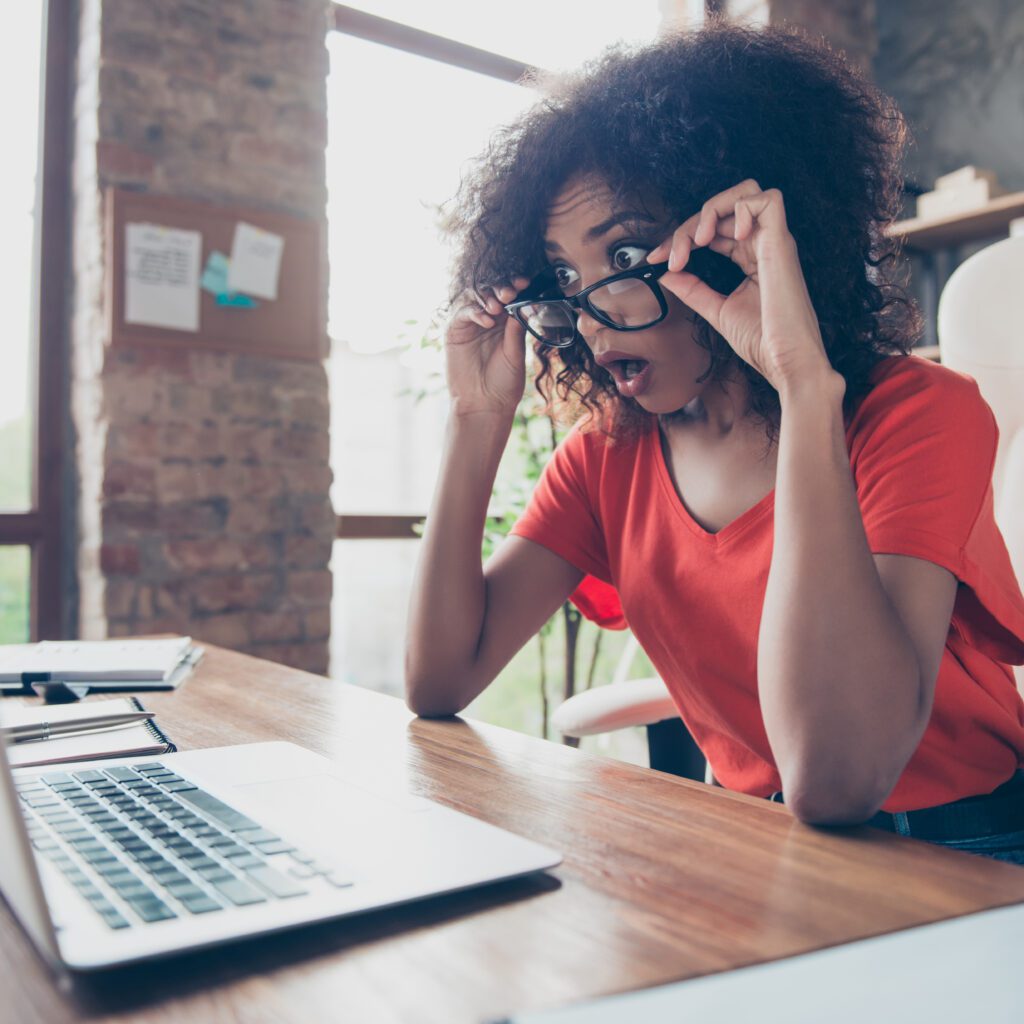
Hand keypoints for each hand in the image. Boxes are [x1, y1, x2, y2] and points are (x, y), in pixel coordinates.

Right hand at [444, 277, 528, 418]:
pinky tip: (486, 321)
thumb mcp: (516, 354)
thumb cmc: (504, 383)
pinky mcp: (454, 332)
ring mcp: (470, 325)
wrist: (484, 405)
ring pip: (475, 297)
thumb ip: (516, 331)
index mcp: (506, 323)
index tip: (525, 284)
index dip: (516, 287)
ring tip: (498, 306)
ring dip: (488, 297)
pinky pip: (463, 313)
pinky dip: (475, 312)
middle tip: (510, 292)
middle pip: (492, 292)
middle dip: (502, 288)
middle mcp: (488, 320)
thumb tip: (523, 305)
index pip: (510, 298)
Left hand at [647, 180, 832, 390]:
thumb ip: (693, 289)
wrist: (786, 362)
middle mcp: (764, 244)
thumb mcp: (716, 310)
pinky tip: (727, 238)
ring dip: (714, 208)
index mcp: (751, 257)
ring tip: (700, 240)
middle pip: (724, 208)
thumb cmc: (763, 341)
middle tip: (672, 255)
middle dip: (690, 225)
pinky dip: (741, 208)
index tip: (657, 259)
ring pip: (746, 193)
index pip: (714, 229)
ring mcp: (775, 242)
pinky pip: (768, 200)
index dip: (682, 238)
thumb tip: (666, 274)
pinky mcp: (782, 244)